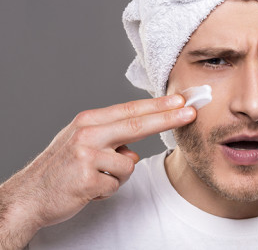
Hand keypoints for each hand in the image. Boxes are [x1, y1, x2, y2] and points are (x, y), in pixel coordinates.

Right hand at [0, 95, 194, 249]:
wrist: (29, 195)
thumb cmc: (60, 168)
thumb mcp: (81, 141)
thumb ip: (109, 137)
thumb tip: (135, 147)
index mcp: (89, 121)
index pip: (131, 110)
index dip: (158, 106)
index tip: (180, 101)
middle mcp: (88, 133)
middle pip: (138, 124)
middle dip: (168, 118)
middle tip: (190, 112)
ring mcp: (87, 156)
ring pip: (128, 164)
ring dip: (117, 176)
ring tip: (95, 177)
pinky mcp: (87, 179)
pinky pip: (115, 184)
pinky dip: (106, 189)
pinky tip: (88, 188)